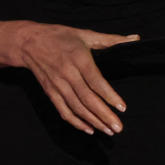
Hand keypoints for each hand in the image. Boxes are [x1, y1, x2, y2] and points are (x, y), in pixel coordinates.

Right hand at [14, 22, 138, 135]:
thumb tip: (135, 39)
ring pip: (77, 108)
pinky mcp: (50, 93)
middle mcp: (68, 74)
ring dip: (93, 121)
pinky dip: (76, 122)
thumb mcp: (86, 34)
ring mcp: (58, 85)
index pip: (96, 81)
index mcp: (79, 59)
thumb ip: (111, 40)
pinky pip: (64, 111)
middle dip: (104, 115)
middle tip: (118, 127)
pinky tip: (89, 129)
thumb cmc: (61, 36)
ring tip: (108, 130)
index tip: (122, 108)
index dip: (109, 96)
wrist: (29, 42)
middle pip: (87, 99)